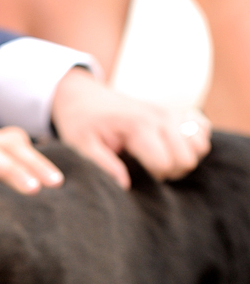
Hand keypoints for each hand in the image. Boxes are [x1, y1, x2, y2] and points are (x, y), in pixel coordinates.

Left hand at [51, 69, 210, 188]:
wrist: (83, 96)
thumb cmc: (81, 123)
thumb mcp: (81, 146)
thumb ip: (103, 165)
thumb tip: (125, 186)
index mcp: (137, 126)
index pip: (166, 162)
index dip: (156, 176)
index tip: (139, 173)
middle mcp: (159, 117)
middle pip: (188, 156)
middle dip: (172, 171)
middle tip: (150, 169)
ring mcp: (170, 112)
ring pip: (200, 144)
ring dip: (185, 157)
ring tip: (162, 158)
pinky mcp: (174, 111)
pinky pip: (202, 128)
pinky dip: (193, 141)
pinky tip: (172, 146)